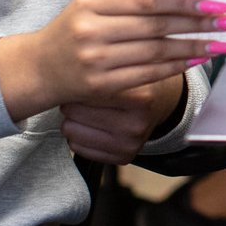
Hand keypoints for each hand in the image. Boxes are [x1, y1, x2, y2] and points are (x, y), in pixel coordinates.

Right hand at [0, 0, 225, 121]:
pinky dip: (176, 66)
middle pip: (158, 26)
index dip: (186, 3)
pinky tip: (197, 59)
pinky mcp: (100, 85)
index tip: (217, 4)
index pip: (150, 0)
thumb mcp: (93, 5)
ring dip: (195, 48)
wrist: (34, 69)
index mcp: (93, 2)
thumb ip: (132, 2)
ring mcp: (95, 60)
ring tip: (222, 44)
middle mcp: (93, 30)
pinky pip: (148, 74)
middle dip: (200, 25)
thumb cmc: (72, 30)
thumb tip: (184, 0)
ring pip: (157, 52)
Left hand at [61, 75, 183, 163]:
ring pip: (70, 131)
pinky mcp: (122, 158)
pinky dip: (81, 135)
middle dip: (74, 101)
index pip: (87, 91)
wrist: (164, 101)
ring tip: (90, 111)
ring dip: (74, 119)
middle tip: (86, 95)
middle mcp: (136, 125)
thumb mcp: (125, 67)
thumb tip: (62, 79)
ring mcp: (129, 144)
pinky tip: (95, 126)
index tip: (81, 77)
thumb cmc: (137, 81)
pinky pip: (77, 147)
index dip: (78, 82)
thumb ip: (99, 70)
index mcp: (140, 98)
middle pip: (73, 111)